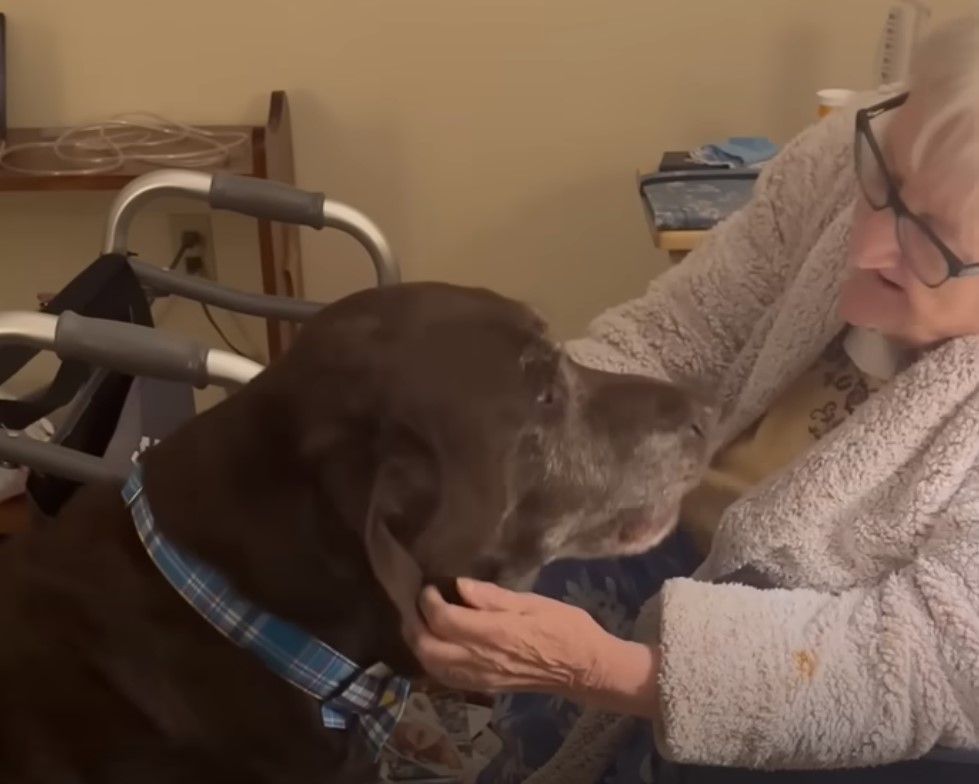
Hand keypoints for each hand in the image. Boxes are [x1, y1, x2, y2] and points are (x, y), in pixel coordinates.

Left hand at [403, 577, 608, 697]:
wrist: (585, 669)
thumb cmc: (565, 628)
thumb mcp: (533, 602)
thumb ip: (493, 597)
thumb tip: (460, 586)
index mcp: (494, 633)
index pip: (444, 619)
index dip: (428, 602)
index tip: (429, 587)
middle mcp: (481, 659)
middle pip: (428, 648)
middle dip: (414, 625)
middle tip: (417, 605)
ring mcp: (481, 677)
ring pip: (433, 666)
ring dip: (419, 644)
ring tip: (421, 623)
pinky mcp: (485, 687)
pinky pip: (446, 678)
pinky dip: (432, 661)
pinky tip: (437, 646)